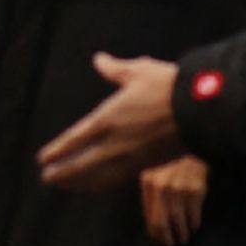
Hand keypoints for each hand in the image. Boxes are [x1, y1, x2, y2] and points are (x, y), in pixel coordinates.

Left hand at [36, 54, 185, 191]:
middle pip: (82, 162)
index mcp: (108, 118)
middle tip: (46, 178)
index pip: (75, 139)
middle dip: (63, 171)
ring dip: (80, 181)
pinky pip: (120, 179)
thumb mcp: (138, 71)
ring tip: (64, 185)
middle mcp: (116, 142)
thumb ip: (115, 70)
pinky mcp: (150, 165)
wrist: (203, 110)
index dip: (58, 150)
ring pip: (99, 175)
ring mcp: (133, 156)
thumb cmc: (169, 87)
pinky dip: (104, 184)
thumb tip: (99, 59)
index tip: (42, 158)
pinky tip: (97, 186)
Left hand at [141, 155, 208, 245]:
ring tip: (183, 238)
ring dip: (181, 233)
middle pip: (161, 222)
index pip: (150, 216)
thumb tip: (154, 229)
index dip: (155, 233)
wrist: (196, 153)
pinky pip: (194, 216)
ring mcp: (178, 188)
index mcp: (148, 182)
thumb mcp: (157, 178)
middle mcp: (161, 186)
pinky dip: (193, 224)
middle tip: (170, 245)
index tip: (160, 241)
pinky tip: (193, 226)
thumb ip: (153, 198)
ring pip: (178, 221)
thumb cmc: (173, 170)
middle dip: (166, 237)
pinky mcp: (195, 191)